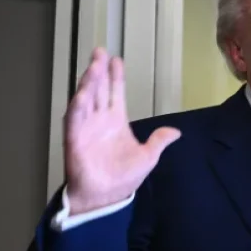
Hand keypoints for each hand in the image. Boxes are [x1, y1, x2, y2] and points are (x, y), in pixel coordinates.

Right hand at [65, 48, 180, 213]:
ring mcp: (86, 127)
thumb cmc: (123, 178)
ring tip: (93, 66)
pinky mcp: (75, 139)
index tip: (116, 59)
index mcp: (116, 121)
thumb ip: (158, 141)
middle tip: (99, 51)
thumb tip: (176, 132)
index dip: (116, 76)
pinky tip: (82, 94)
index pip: (115, 93)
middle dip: (99, 70)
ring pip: (86, 99)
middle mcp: (99, 120)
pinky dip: (78, 107)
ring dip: (89, 83)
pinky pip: (75, 120)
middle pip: (99, 89)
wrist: (106, 199)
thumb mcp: (147, 157)